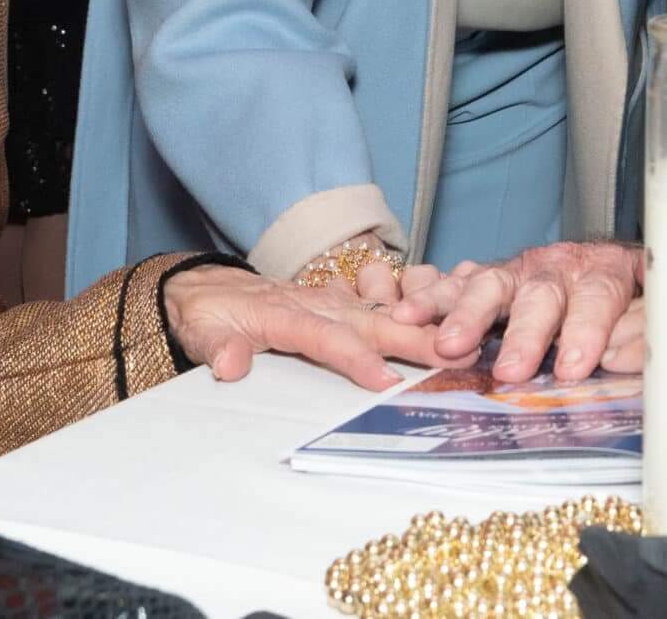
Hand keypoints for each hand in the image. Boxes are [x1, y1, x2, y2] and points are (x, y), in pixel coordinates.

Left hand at [164, 264, 453, 390]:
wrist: (208, 287)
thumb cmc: (209, 316)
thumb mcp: (201, 332)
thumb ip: (220, 348)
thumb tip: (230, 365)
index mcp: (284, 314)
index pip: (325, 338)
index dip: (356, 358)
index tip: (386, 379)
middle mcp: (315, 303)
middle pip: (368, 322)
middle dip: (412, 339)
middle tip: (453, 355)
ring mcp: (331, 300)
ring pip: (381, 314)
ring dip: (422, 328)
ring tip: (464, 343)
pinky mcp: (339, 303)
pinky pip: (380, 309)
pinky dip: (413, 317)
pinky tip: (449, 326)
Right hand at [392, 241, 643, 381]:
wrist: (610, 262)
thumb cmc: (632, 296)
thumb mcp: (653, 307)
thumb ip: (645, 330)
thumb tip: (629, 357)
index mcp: (606, 269)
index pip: (598, 295)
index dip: (586, 331)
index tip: (574, 368)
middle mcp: (559, 265)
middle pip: (541, 293)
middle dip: (524, 333)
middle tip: (511, 371)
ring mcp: (519, 270)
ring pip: (491, 285)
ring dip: (467, 315)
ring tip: (446, 344)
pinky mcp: (490, 278)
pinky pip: (456, 284)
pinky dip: (431, 298)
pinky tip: (407, 312)